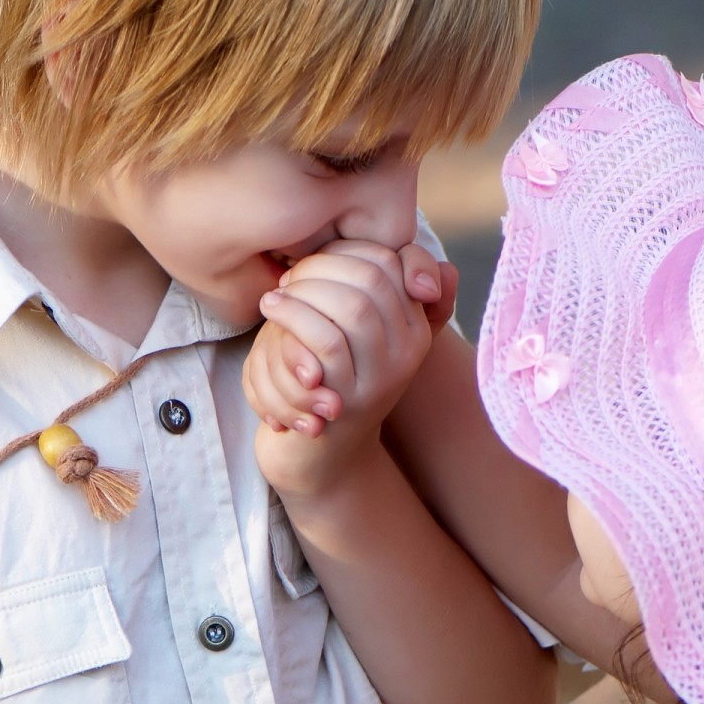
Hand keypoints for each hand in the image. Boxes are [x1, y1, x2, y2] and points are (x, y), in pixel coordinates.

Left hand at [242, 241, 456, 494]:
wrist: (317, 454)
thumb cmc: (326, 377)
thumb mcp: (351, 327)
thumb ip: (373, 286)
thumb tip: (432, 265)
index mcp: (416, 324)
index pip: (391, 260)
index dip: (344, 250)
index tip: (311, 264)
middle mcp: (409, 351)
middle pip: (372, 278)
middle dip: (321, 267)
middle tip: (288, 278)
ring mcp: (382, 378)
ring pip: (353, 307)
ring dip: (304, 291)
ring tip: (275, 296)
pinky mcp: (350, 401)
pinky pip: (326, 343)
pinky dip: (293, 316)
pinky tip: (270, 310)